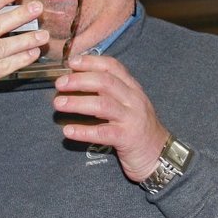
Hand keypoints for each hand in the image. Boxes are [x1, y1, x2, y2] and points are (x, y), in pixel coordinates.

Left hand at [52, 54, 167, 181]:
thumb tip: (76, 80)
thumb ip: (108, 92)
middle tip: (59, 84)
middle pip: (105, 82)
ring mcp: (132, 118)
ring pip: (103, 105)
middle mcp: (133, 100)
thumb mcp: (127, 104)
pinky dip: (84, 131)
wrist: (160, 155)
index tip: (71, 62)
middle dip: (79, 80)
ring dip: (77, 102)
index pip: (112, 67)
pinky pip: (103, 132)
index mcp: (132, 88)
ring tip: (58, 104)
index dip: (91, 62)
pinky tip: (68, 131)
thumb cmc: (136, 128)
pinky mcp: (128, 138)